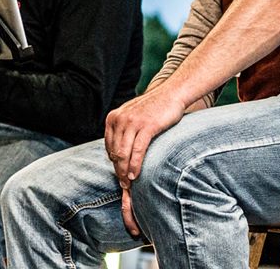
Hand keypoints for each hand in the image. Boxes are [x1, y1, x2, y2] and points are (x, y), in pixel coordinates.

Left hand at [104, 87, 184, 227]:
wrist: (171, 94)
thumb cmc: (153, 109)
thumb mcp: (131, 116)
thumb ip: (122, 131)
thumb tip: (117, 154)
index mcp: (113, 118)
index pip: (109, 146)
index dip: (114, 163)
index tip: (120, 174)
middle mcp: (120, 119)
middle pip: (115, 152)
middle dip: (118, 170)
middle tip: (123, 185)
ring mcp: (132, 122)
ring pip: (124, 153)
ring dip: (125, 171)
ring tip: (129, 183)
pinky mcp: (147, 126)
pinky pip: (137, 150)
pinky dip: (135, 165)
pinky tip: (135, 175)